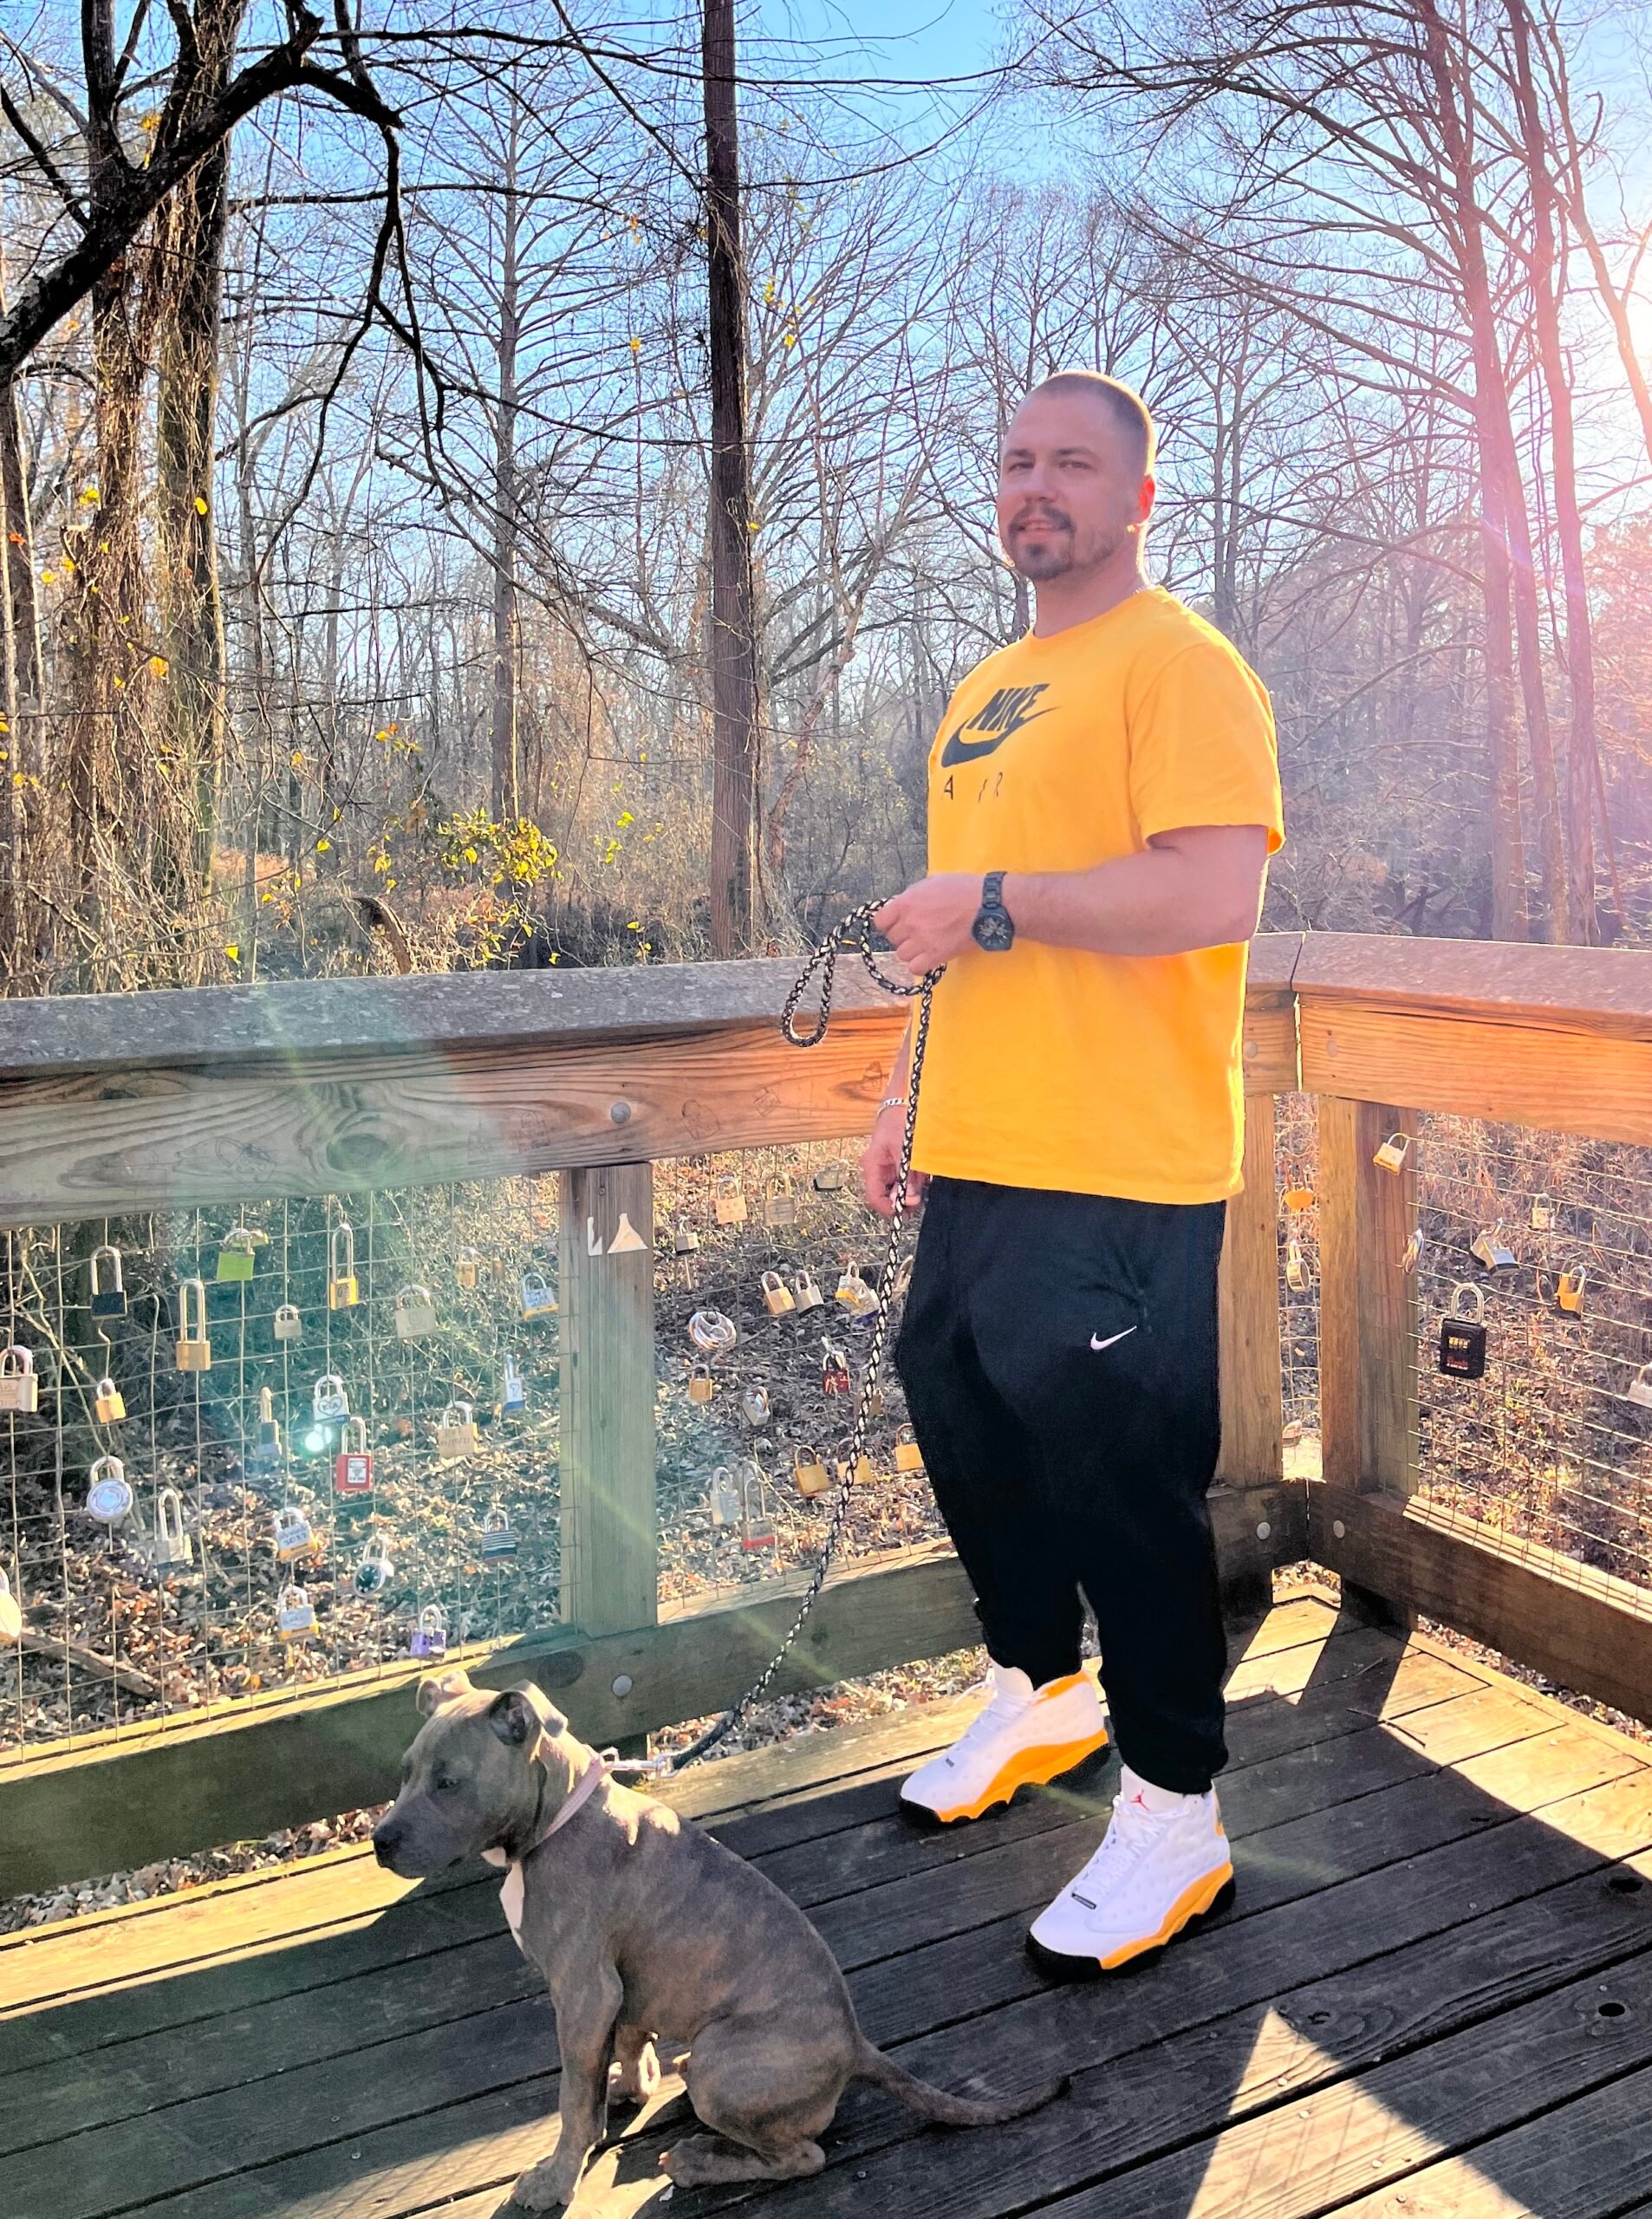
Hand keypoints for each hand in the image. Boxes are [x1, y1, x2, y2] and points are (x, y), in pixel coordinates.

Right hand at [860, 1104, 927, 1219]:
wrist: (907, 1100)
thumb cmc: (900, 1120)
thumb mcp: (905, 1150)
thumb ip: (908, 1177)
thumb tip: (910, 1199)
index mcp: (872, 1165)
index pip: (874, 1197)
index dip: (889, 1207)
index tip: (904, 1211)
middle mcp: (878, 1169)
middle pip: (887, 1195)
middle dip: (903, 1199)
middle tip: (918, 1198)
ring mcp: (889, 1166)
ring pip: (898, 1189)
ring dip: (911, 1190)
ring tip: (922, 1182)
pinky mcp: (900, 1163)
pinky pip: (906, 1179)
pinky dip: (915, 1181)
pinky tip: (923, 1175)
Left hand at [874, 874, 981, 974]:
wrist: (986, 904)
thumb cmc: (963, 889)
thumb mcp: (932, 883)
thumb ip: (913, 895)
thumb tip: (903, 904)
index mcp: (906, 902)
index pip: (880, 921)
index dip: (888, 923)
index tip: (897, 923)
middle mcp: (910, 923)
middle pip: (892, 938)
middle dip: (903, 936)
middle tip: (919, 932)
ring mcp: (922, 941)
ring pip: (902, 955)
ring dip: (911, 951)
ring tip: (925, 945)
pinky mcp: (936, 955)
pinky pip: (915, 968)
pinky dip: (920, 965)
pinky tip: (928, 958)